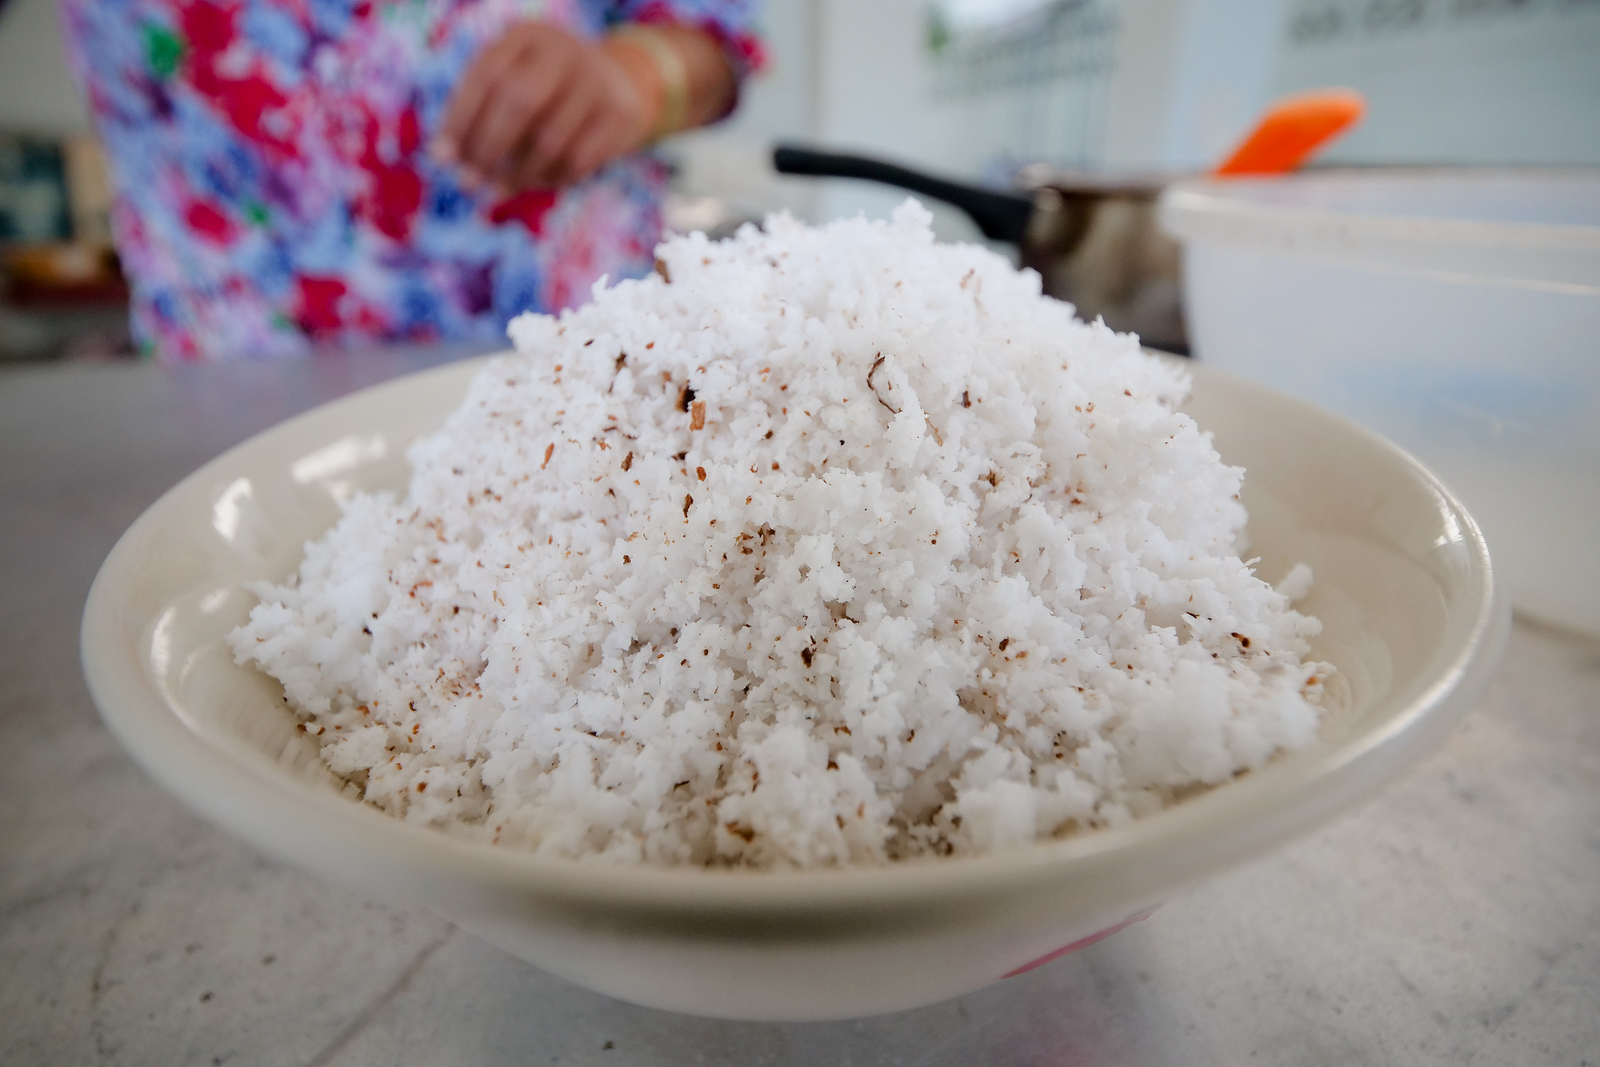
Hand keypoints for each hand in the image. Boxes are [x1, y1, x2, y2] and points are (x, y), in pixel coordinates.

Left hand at [434, 21, 655, 191]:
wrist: (618, 84)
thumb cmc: (544, 89)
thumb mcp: (512, 79)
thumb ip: (478, 109)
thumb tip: (443, 157)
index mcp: (527, 36)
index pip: (487, 76)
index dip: (460, 119)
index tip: (442, 158)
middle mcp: (564, 52)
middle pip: (520, 102)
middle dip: (488, 148)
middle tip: (467, 183)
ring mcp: (596, 83)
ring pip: (549, 140)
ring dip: (517, 174)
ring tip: (498, 190)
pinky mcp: (619, 117)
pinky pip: (577, 161)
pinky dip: (551, 179)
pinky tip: (536, 181)